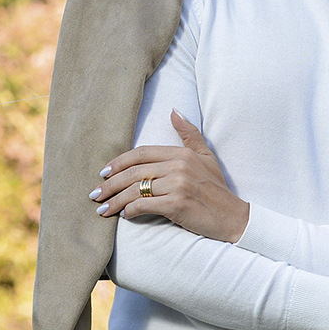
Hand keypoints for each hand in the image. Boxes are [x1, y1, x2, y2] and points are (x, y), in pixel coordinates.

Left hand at [90, 111, 250, 242]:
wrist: (234, 217)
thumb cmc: (217, 190)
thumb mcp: (206, 157)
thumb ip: (189, 134)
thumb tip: (174, 112)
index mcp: (182, 153)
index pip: (141, 153)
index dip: (119, 162)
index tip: (104, 172)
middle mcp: (178, 166)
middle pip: (134, 172)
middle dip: (110, 184)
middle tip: (95, 193)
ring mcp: (178, 185)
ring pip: (135, 190)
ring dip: (115, 201)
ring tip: (102, 209)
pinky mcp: (176, 205)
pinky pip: (144, 206)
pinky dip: (130, 211)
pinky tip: (124, 215)